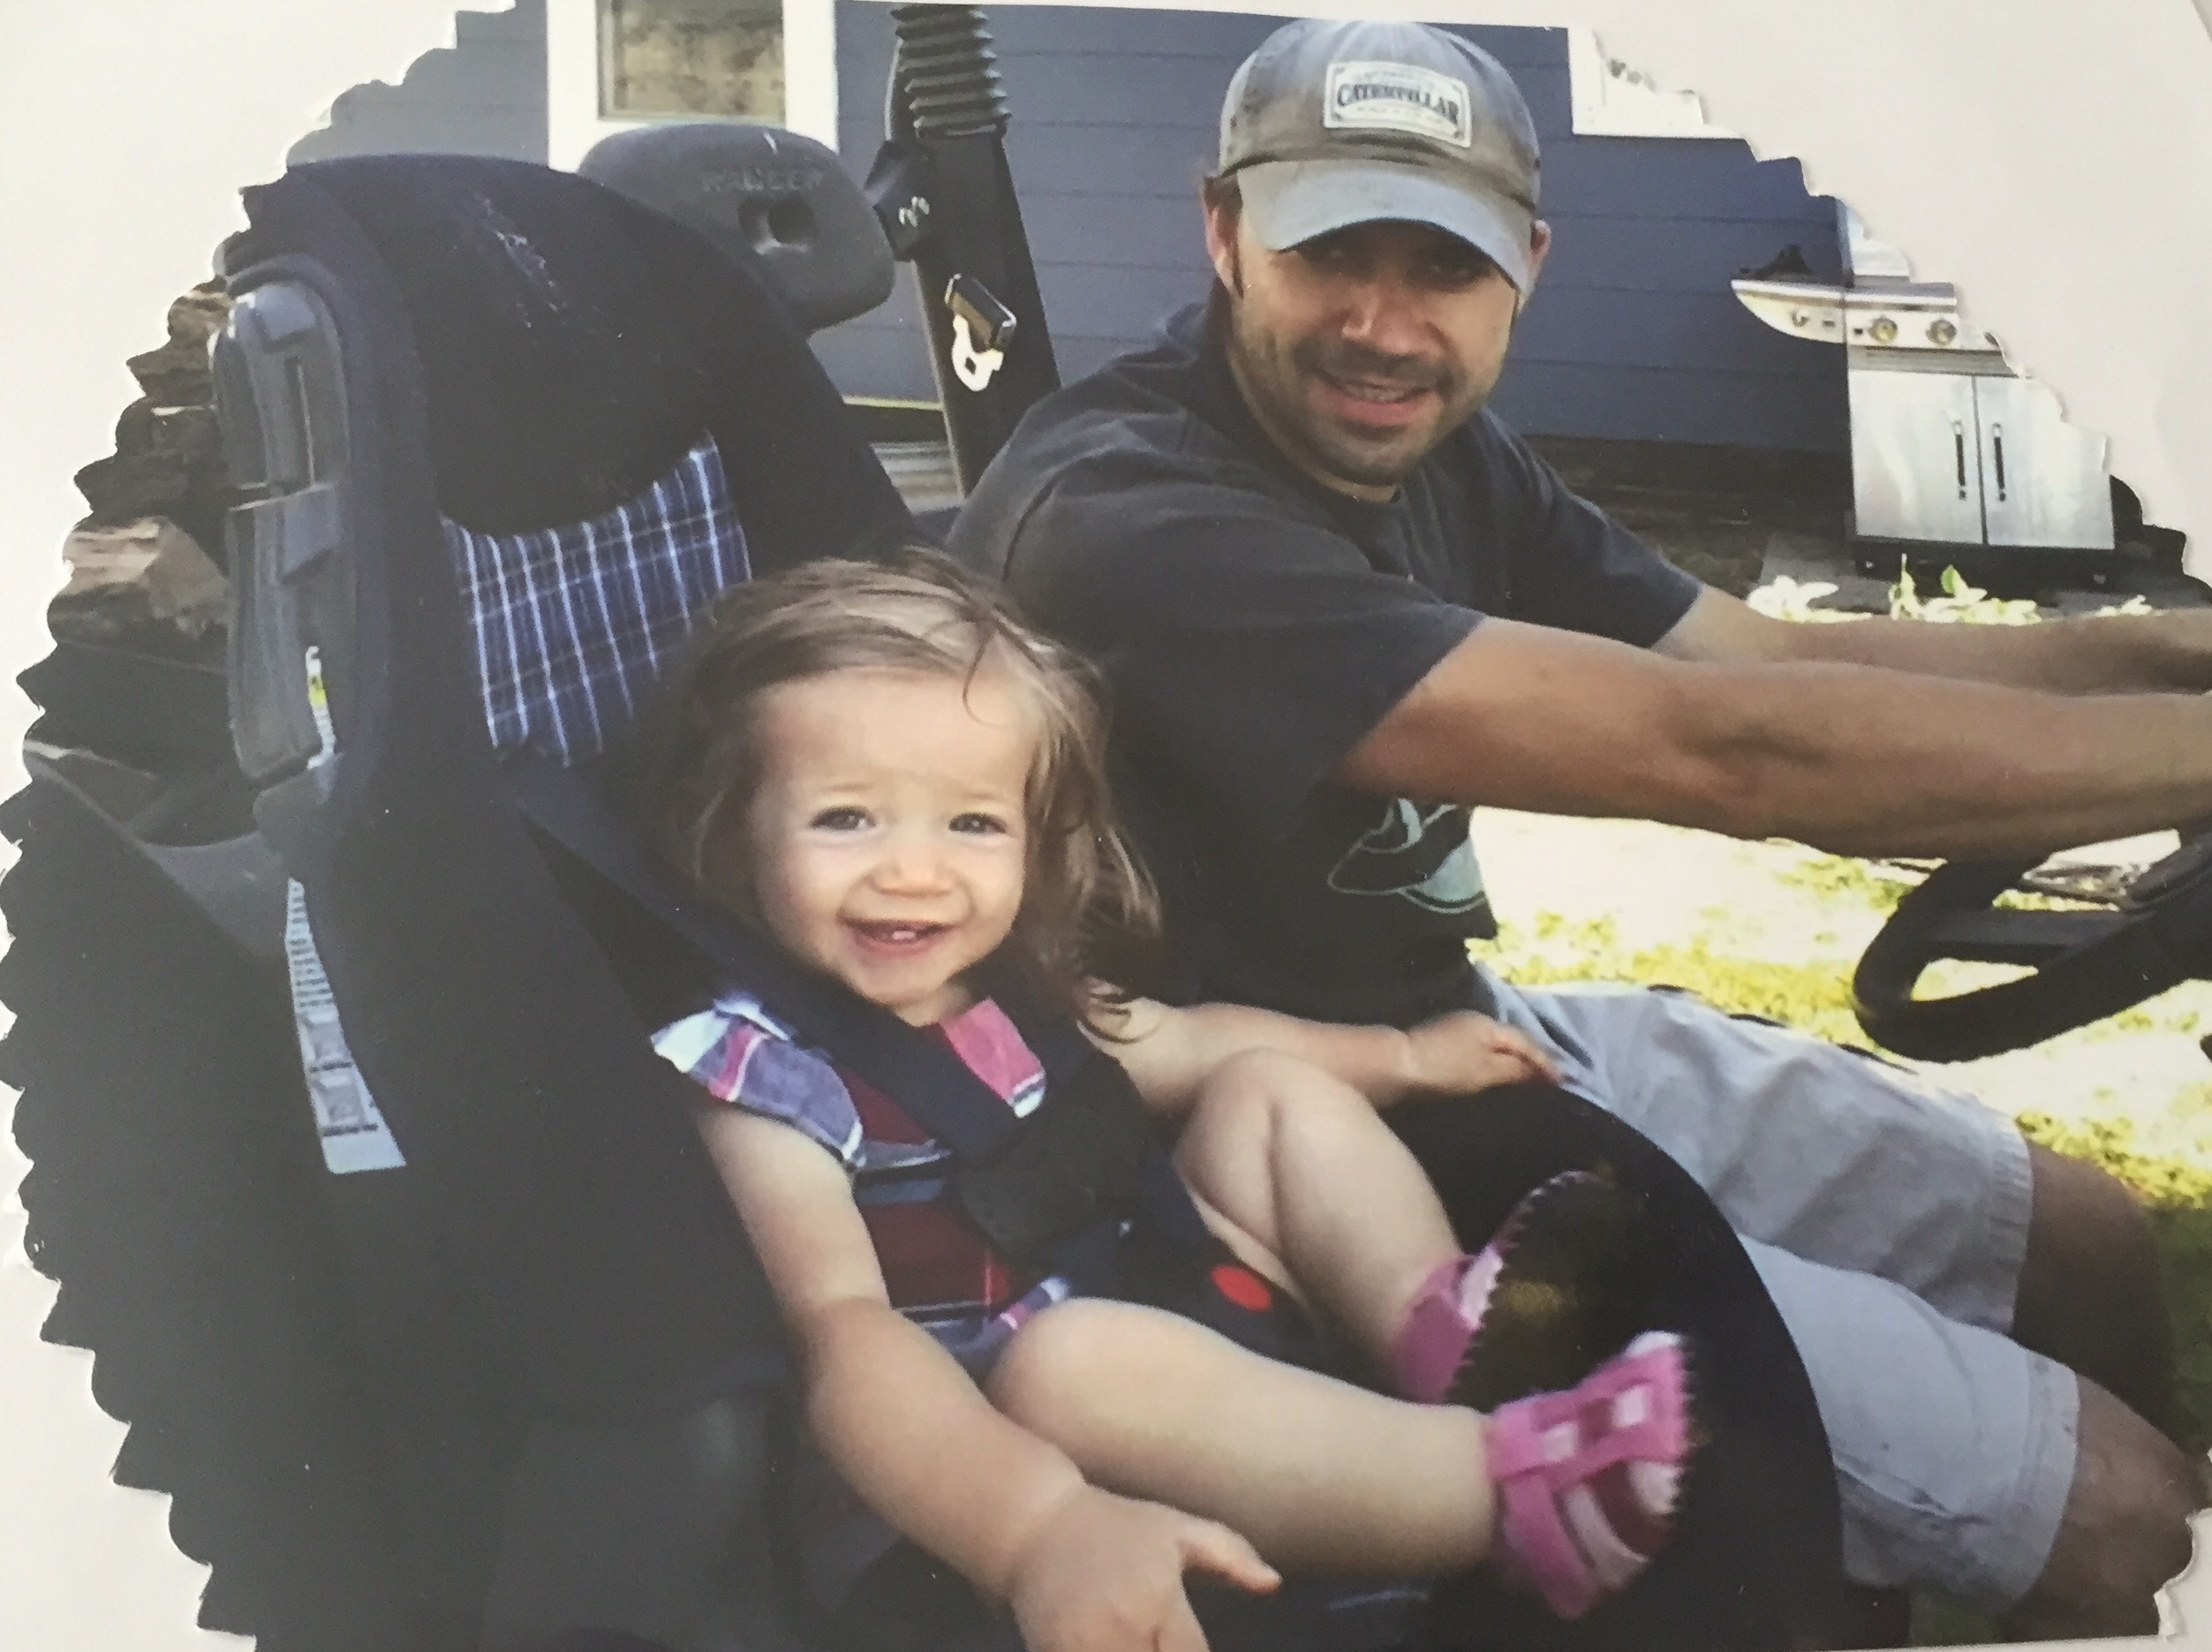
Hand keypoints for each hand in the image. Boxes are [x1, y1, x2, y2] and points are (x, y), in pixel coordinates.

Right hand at [1004, 1484, 1277, 1651]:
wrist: (1033, 1528)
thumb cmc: (1114, 1527)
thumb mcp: (1176, 1530)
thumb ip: (1230, 1556)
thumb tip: (1274, 1584)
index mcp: (1158, 1602)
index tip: (1188, 1643)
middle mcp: (1120, 1634)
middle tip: (1168, 1638)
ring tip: (1147, 1638)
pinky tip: (1123, 1643)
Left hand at [1402, 1011, 1560, 1097]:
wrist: (1396, 1066)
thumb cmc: (1444, 1069)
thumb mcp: (1485, 1071)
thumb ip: (1514, 1068)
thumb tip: (1540, 1070)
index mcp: (1489, 1024)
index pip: (1526, 1041)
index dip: (1545, 1062)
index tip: (1562, 1081)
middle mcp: (1475, 1021)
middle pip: (1512, 1040)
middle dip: (1531, 1059)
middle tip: (1549, 1080)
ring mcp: (1457, 1030)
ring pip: (1496, 1045)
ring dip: (1513, 1060)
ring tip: (1528, 1080)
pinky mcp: (1444, 1044)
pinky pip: (1481, 1051)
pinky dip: (1495, 1062)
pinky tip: (1496, 1075)